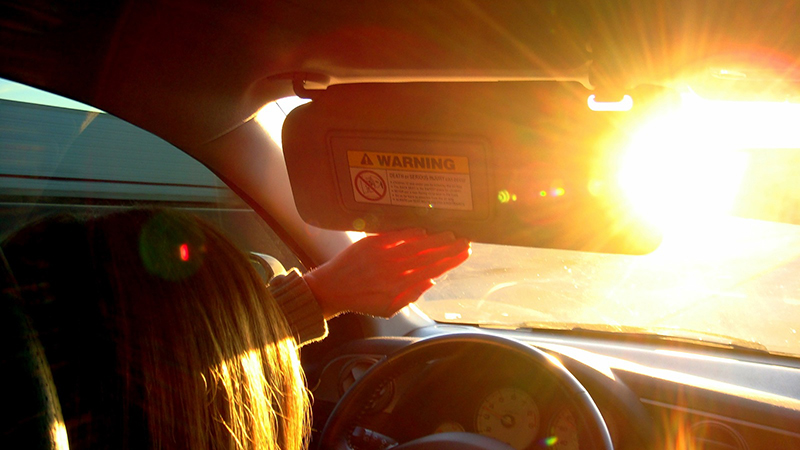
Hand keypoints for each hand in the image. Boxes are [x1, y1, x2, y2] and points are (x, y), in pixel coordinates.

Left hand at [303, 229, 470, 318]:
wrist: (329, 289)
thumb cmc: (360, 301)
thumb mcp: (387, 309)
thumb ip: (410, 296)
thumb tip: (432, 282)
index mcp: (398, 287)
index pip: (432, 271)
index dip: (450, 262)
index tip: (464, 254)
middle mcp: (392, 270)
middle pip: (428, 256)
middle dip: (449, 248)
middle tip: (465, 241)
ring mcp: (382, 255)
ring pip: (414, 245)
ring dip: (434, 239)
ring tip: (450, 235)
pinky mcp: (370, 243)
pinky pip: (394, 236)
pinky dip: (410, 232)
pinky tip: (424, 229)